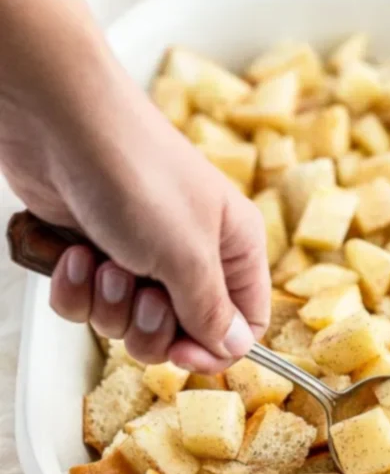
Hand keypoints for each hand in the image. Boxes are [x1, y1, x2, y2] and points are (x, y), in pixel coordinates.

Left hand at [1, 57, 270, 373]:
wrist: (60, 124)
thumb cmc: (138, 172)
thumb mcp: (187, 254)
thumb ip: (210, 311)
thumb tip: (232, 345)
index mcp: (233, 245)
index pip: (244, 321)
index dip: (215, 346)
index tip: (184, 350)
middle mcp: (191, 251)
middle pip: (182, 332)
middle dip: (151, 327)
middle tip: (143, 295)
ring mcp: (139, 251)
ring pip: (129, 322)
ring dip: (110, 305)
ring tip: (105, 264)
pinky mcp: (92, 251)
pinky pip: (86, 303)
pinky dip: (75, 289)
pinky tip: (75, 255)